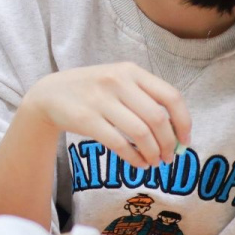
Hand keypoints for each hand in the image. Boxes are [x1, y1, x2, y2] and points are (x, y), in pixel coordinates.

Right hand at [22, 63, 190, 168]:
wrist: (49, 94)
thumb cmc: (92, 90)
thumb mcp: (118, 80)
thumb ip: (145, 98)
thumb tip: (177, 132)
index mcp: (130, 71)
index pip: (170, 97)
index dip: (184, 122)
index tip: (185, 141)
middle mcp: (117, 82)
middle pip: (157, 118)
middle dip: (169, 143)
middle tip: (169, 157)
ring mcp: (100, 100)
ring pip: (141, 133)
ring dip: (153, 153)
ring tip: (154, 162)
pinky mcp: (86, 119)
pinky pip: (119, 143)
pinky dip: (134, 158)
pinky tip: (138, 163)